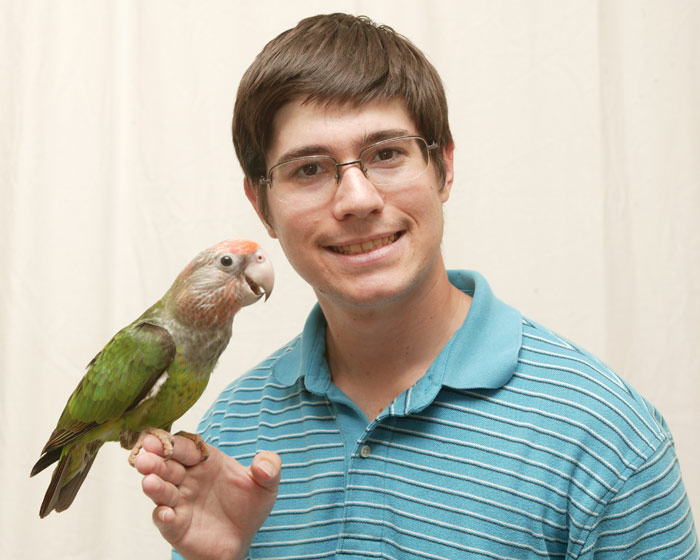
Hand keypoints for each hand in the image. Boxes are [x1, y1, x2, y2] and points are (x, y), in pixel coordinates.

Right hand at [136, 434, 280, 559]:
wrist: (243, 539)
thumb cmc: (249, 506)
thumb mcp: (266, 486)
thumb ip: (270, 468)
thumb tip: (264, 464)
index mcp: (204, 460)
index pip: (185, 446)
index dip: (171, 442)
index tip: (158, 440)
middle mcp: (187, 478)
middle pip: (167, 466)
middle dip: (155, 461)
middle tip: (145, 458)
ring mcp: (179, 502)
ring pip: (161, 491)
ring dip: (154, 486)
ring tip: (150, 482)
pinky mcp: (176, 526)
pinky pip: (165, 520)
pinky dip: (163, 517)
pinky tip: (166, 514)